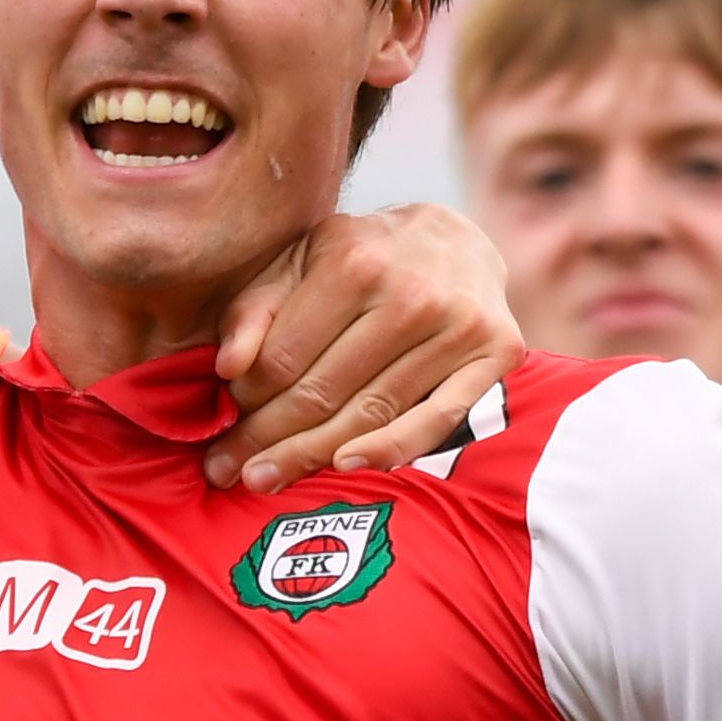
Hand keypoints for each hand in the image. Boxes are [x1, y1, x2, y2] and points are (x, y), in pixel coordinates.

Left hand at [209, 200, 519, 490]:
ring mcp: (457, 325)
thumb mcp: (299, 262)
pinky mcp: (495, 352)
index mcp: (353, 260)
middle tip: (227, 471)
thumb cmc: (363, 258)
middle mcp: (410, 292)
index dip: (247, 397)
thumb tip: (227, 368)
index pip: (283, 356)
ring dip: (311, 455)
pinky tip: (346, 465)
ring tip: (267, 479)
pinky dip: (392, 448)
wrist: (455, 241)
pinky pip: (437, 419)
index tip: (227, 419)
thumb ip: (255, 309)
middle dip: (266, 438)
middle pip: (323, 390)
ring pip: (371, 412)